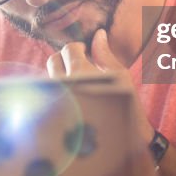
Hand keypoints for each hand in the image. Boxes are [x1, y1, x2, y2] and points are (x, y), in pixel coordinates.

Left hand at [47, 29, 153, 145]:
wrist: (124, 141)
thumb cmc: (126, 105)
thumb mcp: (120, 76)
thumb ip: (105, 54)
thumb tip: (99, 34)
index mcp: (81, 72)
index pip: (69, 49)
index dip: (79, 47)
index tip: (86, 51)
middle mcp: (64, 84)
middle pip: (53, 60)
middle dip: (64, 57)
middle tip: (78, 62)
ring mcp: (58, 99)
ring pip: (48, 77)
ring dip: (60, 72)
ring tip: (75, 78)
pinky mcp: (55, 113)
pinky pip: (50, 93)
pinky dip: (58, 87)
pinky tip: (72, 93)